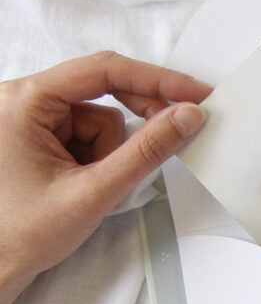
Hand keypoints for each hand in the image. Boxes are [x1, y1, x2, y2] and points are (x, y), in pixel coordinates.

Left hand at [0, 51, 210, 303]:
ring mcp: (31, 119)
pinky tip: (82, 184)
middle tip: (168, 142)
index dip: (157, 80)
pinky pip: (89, 136)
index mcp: (24, 100)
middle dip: (131, 129)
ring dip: (110, 154)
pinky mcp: (40, 137)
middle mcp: (22, 100)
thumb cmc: (24, 232)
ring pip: (101, 121)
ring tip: (91, 187)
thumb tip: (186, 116)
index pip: (103, 71)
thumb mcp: (96, 190)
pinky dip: (99, 160)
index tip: (195, 94)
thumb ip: (147, 150)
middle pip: (104, 94)